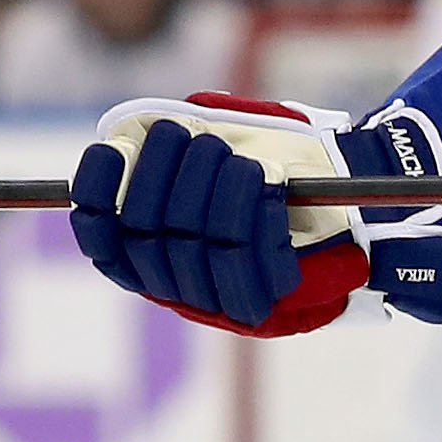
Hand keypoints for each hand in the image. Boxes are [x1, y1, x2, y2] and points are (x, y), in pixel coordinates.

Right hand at [70, 94, 368, 335]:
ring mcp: (212, 300)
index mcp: (147, 252)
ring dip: (216, 190)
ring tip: (240, 161)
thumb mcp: (221, 139)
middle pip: (143, 232)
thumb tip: (131, 134)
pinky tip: (268, 188)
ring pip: (197, 242)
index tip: (114, 145)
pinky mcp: (261, 307)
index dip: (97, 191)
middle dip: (168, 175)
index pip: (99, 234)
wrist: (344, 203)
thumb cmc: (272, 162)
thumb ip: (175, 138)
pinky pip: (247, 258)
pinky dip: (255, 213)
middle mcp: (170, 282)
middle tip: (199, 140)